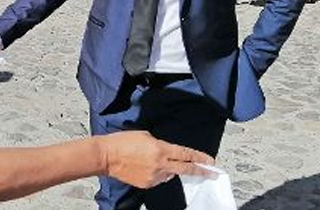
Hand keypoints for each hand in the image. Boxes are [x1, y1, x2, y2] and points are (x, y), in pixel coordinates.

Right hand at [98, 131, 215, 188]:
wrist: (106, 156)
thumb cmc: (122, 141)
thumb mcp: (144, 135)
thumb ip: (160, 144)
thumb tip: (167, 152)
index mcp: (160, 149)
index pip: (185, 154)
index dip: (199, 157)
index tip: (210, 161)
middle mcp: (160, 164)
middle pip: (186, 169)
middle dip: (201, 171)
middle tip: (213, 173)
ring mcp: (154, 176)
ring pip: (171, 174)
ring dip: (171, 169)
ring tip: (157, 161)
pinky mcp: (147, 184)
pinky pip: (159, 179)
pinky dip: (158, 174)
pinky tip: (147, 167)